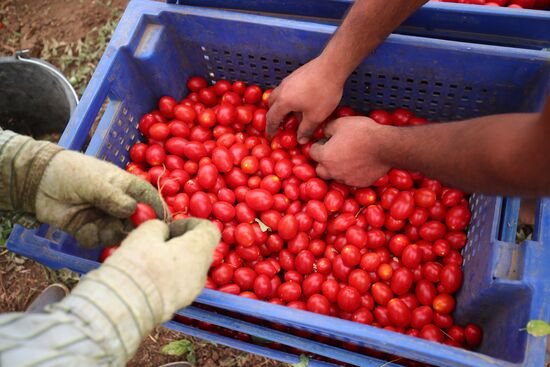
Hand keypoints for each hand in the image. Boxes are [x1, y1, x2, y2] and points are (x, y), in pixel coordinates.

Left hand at [36, 150, 163, 247]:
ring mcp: (104, 218)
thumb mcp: (96, 182)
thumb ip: (114, 198)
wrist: (38, 181)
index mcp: (127, 188)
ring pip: (117, 235)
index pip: (150, 200)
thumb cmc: (72, 173)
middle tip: (121, 229)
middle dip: (130, 230)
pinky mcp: (88, 230)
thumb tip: (133, 211)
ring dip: (108, 234)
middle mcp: (119, 205)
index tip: (163, 226)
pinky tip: (80, 228)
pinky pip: (97, 241)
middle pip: (136, 223)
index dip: (159, 213)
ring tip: (96, 226)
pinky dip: (90, 237)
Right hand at [106, 218, 219, 320]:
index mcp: (199, 250)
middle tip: (157, 242)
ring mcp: (193, 291)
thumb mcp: (145, 234)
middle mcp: (202, 271)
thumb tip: (162, 232)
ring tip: (150, 260)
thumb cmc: (139, 264)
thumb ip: (158, 227)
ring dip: (175, 261)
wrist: (129, 306)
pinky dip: (170, 277)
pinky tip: (149, 278)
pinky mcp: (181, 304)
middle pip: (200, 250)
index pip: (209, 230)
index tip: (170, 228)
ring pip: (190, 269)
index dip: (190, 224)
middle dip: (181, 242)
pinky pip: (181, 284)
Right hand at [267, 56, 343, 142]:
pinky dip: (288, 97)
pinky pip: (286, 88)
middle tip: (280, 124)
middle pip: (271, 104)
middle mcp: (282, 90)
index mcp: (283, 102)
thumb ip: (306, 130)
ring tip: (291, 112)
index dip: (271, 129)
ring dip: (280, 105)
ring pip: (278, 94)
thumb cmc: (323, 93)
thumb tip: (300, 140)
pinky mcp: (296, 74)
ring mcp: (288, 80)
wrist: (332, 67)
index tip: (270, 136)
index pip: (272, 118)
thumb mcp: (315, 117)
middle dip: (273, 115)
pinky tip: (300, 99)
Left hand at [309, 116, 390, 186]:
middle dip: (323, 161)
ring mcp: (345, 179)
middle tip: (333, 152)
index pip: (312, 152)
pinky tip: (358, 164)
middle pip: (320, 169)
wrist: (386, 146)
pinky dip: (351, 173)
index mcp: (325, 156)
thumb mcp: (341, 123)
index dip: (318, 145)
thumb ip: (327, 128)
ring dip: (336, 169)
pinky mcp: (358, 183)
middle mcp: (332, 171)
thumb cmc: (362, 132)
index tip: (326, 141)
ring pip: (335, 176)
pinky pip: (350, 179)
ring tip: (347, 158)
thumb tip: (324, 132)